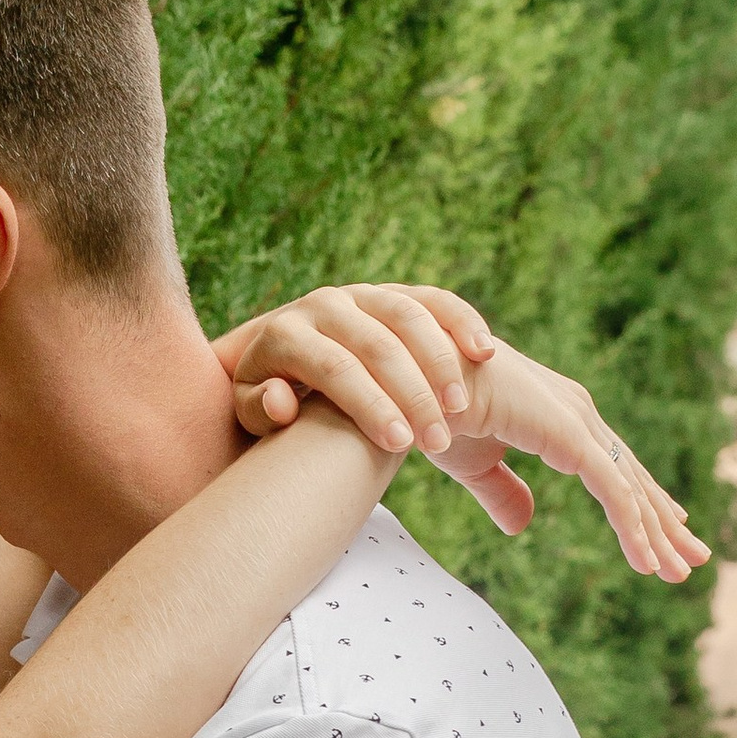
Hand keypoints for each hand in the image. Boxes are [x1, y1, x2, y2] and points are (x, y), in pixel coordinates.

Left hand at [214, 283, 497, 458]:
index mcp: (285, 332)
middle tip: (436, 440)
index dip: (368, 405)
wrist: (280, 359)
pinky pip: (434, 299)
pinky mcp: (395, 292)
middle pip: (377, 344)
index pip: (333, 367)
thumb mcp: (252, 412)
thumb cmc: (269, 400)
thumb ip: (260, 410)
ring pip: (409, 318)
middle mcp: (323, 303)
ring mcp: (361, 293)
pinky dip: (461, 321)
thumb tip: (283, 400)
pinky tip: (484, 352)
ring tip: (459, 409)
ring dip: (439, 362)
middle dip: (410, 394)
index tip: (398, 445)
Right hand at [438, 343, 709, 579]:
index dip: (641, 502)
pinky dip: (633, 527)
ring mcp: (577, 422)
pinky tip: (646, 561)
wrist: (411, 384)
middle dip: (663, 523)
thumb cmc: (438, 414)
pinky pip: (612, 490)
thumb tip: (524, 526)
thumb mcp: (474, 466)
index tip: (668, 531)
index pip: (613, 468)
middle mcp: (578, 414)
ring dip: (656, 534)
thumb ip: (503, 493)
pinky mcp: (569, 435)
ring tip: (679, 572)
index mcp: (560, 418)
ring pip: (629, 489)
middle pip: (632, 478)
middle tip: (692, 560)